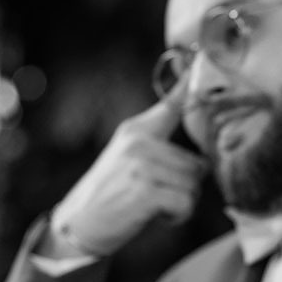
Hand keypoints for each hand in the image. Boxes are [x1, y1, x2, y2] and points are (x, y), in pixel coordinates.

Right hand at [46, 80, 208, 258]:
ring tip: (150, 205)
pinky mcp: (146, 188)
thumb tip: (203, 160)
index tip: (200, 57)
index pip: (170, 105)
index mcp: (137, 130)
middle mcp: (140, 141)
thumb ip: (159, 149)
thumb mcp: (129, 160)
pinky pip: (185, 204)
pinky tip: (152, 215)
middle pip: (197, 165)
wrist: (78, 225)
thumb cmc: (110, 196)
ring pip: (193, 187)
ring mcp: (142, 163)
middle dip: (184, 187)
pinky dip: (175, 217)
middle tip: (154, 195)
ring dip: (179, 204)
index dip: (189, 85)